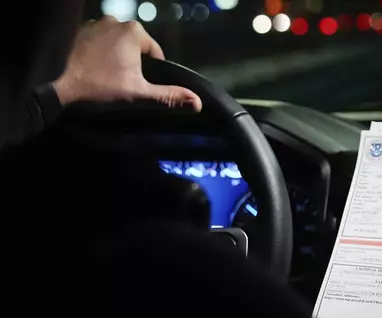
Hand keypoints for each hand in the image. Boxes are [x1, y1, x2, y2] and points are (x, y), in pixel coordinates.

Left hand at [53, 16, 201, 110]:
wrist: (54, 80)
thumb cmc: (99, 86)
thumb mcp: (139, 95)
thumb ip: (169, 97)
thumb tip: (197, 103)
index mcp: (135, 32)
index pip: (155, 53)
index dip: (152, 73)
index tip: (139, 87)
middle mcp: (116, 20)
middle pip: (135, 47)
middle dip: (133, 65)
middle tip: (122, 85)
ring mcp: (94, 23)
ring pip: (116, 44)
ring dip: (115, 59)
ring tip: (106, 79)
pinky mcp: (77, 30)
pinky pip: (97, 42)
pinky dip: (98, 55)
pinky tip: (92, 71)